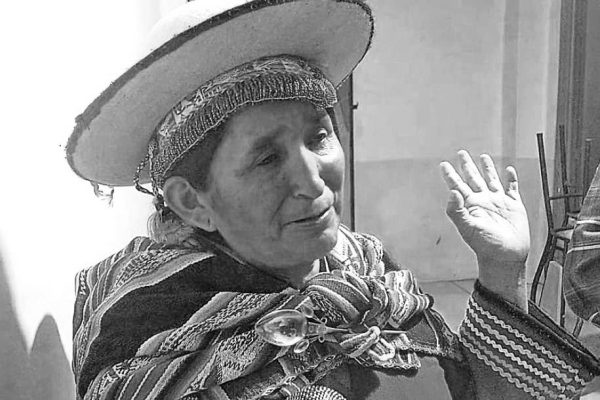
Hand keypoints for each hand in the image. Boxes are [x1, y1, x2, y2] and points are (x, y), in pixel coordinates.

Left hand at [440, 151, 529, 308]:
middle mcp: (483, 201)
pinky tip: (509, 170)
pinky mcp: (514, 206)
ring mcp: (498, 202)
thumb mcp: (468, 227)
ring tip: (483, 157)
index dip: (450, 174)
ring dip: (487, 168)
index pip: (457, 185)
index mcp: (470, 205)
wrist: (506, 257)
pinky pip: (512, 188)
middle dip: (466, 166)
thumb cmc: (486, 245)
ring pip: (491, 180)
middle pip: (472, 178)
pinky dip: (511, 179)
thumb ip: (457, 211)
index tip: (443, 164)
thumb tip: (452, 192)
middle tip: (461, 153)